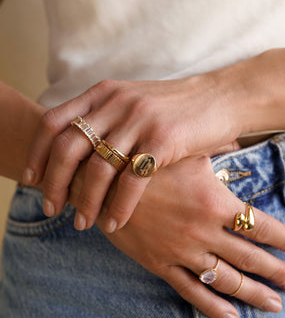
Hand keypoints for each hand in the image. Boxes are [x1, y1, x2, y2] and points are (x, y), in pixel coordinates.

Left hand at [23, 75, 239, 230]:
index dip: (37, 152)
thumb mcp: (133, 102)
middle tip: (52, 208)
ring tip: (81, 223)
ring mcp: (139, 120)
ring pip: (98, 167)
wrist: (220, 97)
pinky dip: (119, 206)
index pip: (54, 122)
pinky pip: (132, 180)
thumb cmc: (176, 107)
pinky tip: (115, 223)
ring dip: (86, 200)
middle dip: (54, 182)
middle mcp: (116, 103)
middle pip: (68, 146)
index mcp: (104, 93)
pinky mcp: (163, 139)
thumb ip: (106, 118)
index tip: (31, 179)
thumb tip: (80, 149)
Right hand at [70, 155, 284, 317]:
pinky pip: (191, 290)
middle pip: (249, 258)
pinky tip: (232, 317)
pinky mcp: (160, 264)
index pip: (259, 225)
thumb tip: (237, 141)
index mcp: (213, 201)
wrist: (101, 182)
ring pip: (225, 279)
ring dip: (253, 292)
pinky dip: (213, 306)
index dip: (283, 238)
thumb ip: (215, 147)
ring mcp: (182, 251)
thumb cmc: (144, 163)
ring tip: (274, 304)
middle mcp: (203, 231)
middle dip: (276, 272)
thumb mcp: (184, 150)